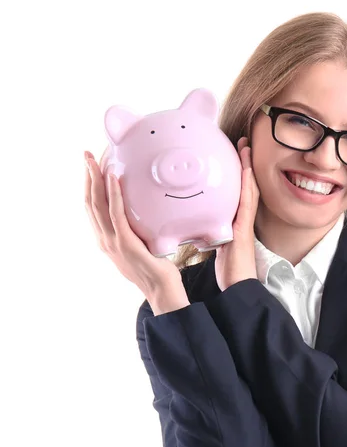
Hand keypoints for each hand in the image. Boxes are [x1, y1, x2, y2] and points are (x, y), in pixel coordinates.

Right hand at [84, 148, 183, 297]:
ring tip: (94, 160)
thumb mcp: (142, 246)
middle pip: (90, 202)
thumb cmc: (157, 270)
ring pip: (97, 205)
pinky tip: (114, 178)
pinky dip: (113, 194)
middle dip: (87, 176)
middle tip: (86, 155)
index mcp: (106, 239)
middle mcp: (104, 240)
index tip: (90, 167)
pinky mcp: (125, 243)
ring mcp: (112, 242)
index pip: (92, 208)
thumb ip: (137, 231)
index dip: (89, 186)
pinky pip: (116, 214)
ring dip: (95, 179)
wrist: (161, 291)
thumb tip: (147, 214)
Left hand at [214, 137, 259, 291]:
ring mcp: (244, 222)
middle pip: (243, 185)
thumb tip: (192, 223)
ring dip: (247, 167)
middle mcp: (239, 218)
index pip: (233, 192)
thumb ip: (207, 231)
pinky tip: (246, 169)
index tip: (230, 154)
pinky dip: (247, 185)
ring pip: (247, 189)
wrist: (236, 286)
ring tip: (244, 147)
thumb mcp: (214, 245)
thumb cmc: (226, 269)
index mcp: (232, 220)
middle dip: (243, 164)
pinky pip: (247, 203)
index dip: (234, 173)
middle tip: (241, 143)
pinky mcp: (244, 228)